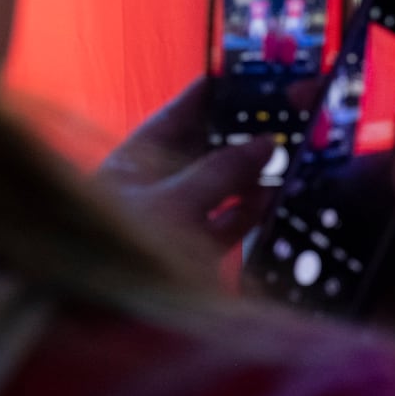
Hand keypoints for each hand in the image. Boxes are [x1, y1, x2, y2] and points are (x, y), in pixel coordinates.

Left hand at [96, 78, 275, 254]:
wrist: (109, 320)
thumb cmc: (122, 250)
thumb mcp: (174, 202)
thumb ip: (223, 172)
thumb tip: (266, 144)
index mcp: (134, 163)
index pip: (175, 117)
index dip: (207, 95)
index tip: (243, 75)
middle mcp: (154, 187)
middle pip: (203, 151)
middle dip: (239, 136)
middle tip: (279, 116)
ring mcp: (175, 219)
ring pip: (220, 187)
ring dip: (251, 174)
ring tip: (285, 155)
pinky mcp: (195, 251)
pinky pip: (227, 221)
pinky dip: (250, 210)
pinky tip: (272, 196)